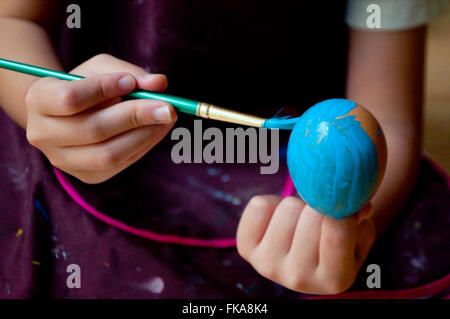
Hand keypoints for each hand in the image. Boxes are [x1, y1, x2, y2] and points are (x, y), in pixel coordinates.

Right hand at [25, 54, 176, 183]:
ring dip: (144, 136)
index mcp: (38, 100)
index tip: (131, 82)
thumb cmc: (85, 85)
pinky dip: (144, 147)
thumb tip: (160, 83)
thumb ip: (128, 72)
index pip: (69, 98)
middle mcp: (43, 134)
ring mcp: (63, 161)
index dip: (102, 89)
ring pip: (107, 155)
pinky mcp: (86, 176)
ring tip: (167, 118)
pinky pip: (120, 165)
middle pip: (92, 129)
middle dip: (135, 116)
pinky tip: (158, 130)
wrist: (66, 116)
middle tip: (168, 107)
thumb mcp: (100, 69)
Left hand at [236, 195, 374, 293]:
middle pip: (311, 216)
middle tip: (319, 215)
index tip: (343, 204)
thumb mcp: (359, 235)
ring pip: (287, 208)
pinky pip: (259, 205)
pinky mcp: (246, 249)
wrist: (305, 258)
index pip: (338, 231)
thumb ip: (361, 220)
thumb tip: (357, 205)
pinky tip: (279, 219)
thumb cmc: (337, 243)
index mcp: (334, 280)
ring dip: (297, 204)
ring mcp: (268, 265)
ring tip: (301, 220)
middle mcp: (297, 279)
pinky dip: (272, 202)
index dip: (342, 208)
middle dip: (319, 207)